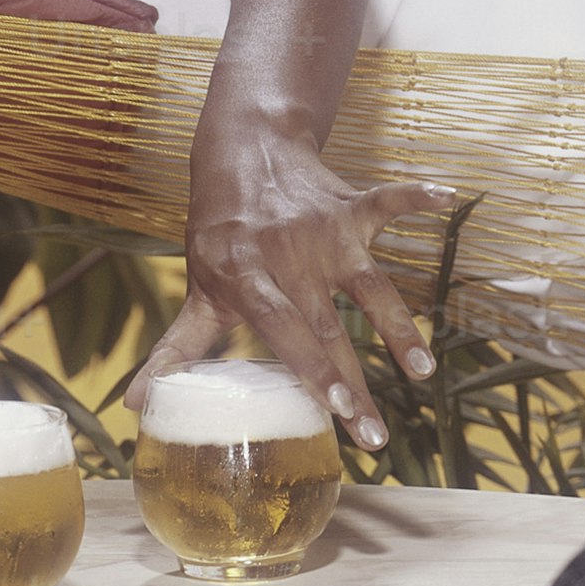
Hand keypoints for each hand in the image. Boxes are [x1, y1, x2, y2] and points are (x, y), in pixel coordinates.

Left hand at [126, 130, 461, 447]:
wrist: (242, 149)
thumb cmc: (218, 231)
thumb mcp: (197, 287)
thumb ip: (175, 350)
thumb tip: (135, 406)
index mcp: (246, 276)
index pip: (282, 329)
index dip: (310, 368)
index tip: (336, 411)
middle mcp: (288, 255)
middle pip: (327, 326)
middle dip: (353, 382)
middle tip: (374, 435)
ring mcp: (324, 230)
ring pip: (370, 283)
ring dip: (398, 325)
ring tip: (422, 370)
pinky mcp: (350, 205)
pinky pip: (388, 199)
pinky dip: (418, 195)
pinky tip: (449, 196)